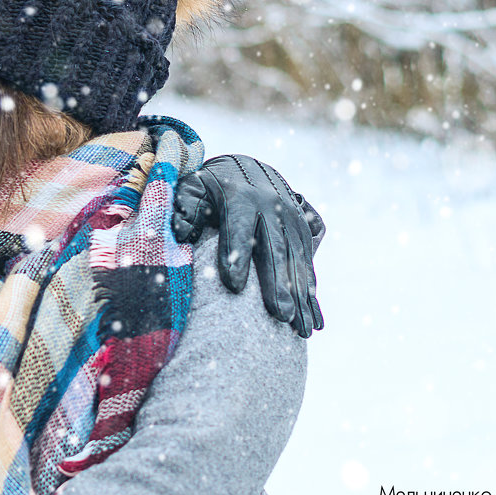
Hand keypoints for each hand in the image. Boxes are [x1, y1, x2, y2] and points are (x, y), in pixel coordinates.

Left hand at [172, 155, 324, 337]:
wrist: (247, 166)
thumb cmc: (211, 184)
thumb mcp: (193, 185)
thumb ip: (186, 205)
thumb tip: (181, 231)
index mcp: (240, 197)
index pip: (237, 230)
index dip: (236, 256)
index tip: (234, 287)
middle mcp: (271, 206)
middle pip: (275, 249)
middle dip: (278, 283)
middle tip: (279, 315)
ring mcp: (292, 217)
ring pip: (297, 260)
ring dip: (302, 296)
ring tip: (302, 328)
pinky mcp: (304, 228)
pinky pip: (309, 262)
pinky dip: (312, 293)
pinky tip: (314, 319)